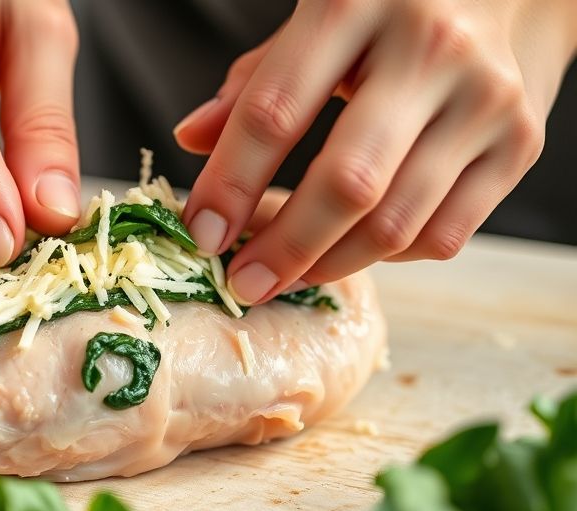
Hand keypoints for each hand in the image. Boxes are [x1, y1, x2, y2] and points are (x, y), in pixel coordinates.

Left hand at [175, 0, 576, 303]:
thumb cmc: (388, 10)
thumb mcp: (315, 23)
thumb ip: (255, 82)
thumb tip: (190, 140)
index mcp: (356, 4)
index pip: (275, 112)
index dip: (230, 184)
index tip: (202, 233)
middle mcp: (430, 49)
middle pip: (347, 182)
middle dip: (285, 248)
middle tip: (244, 282)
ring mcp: (485, 100)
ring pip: (397, 223)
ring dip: (329, 265)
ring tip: (287, 274)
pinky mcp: (521, 144)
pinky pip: (443, 235)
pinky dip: (387, 258)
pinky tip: (352, 248)